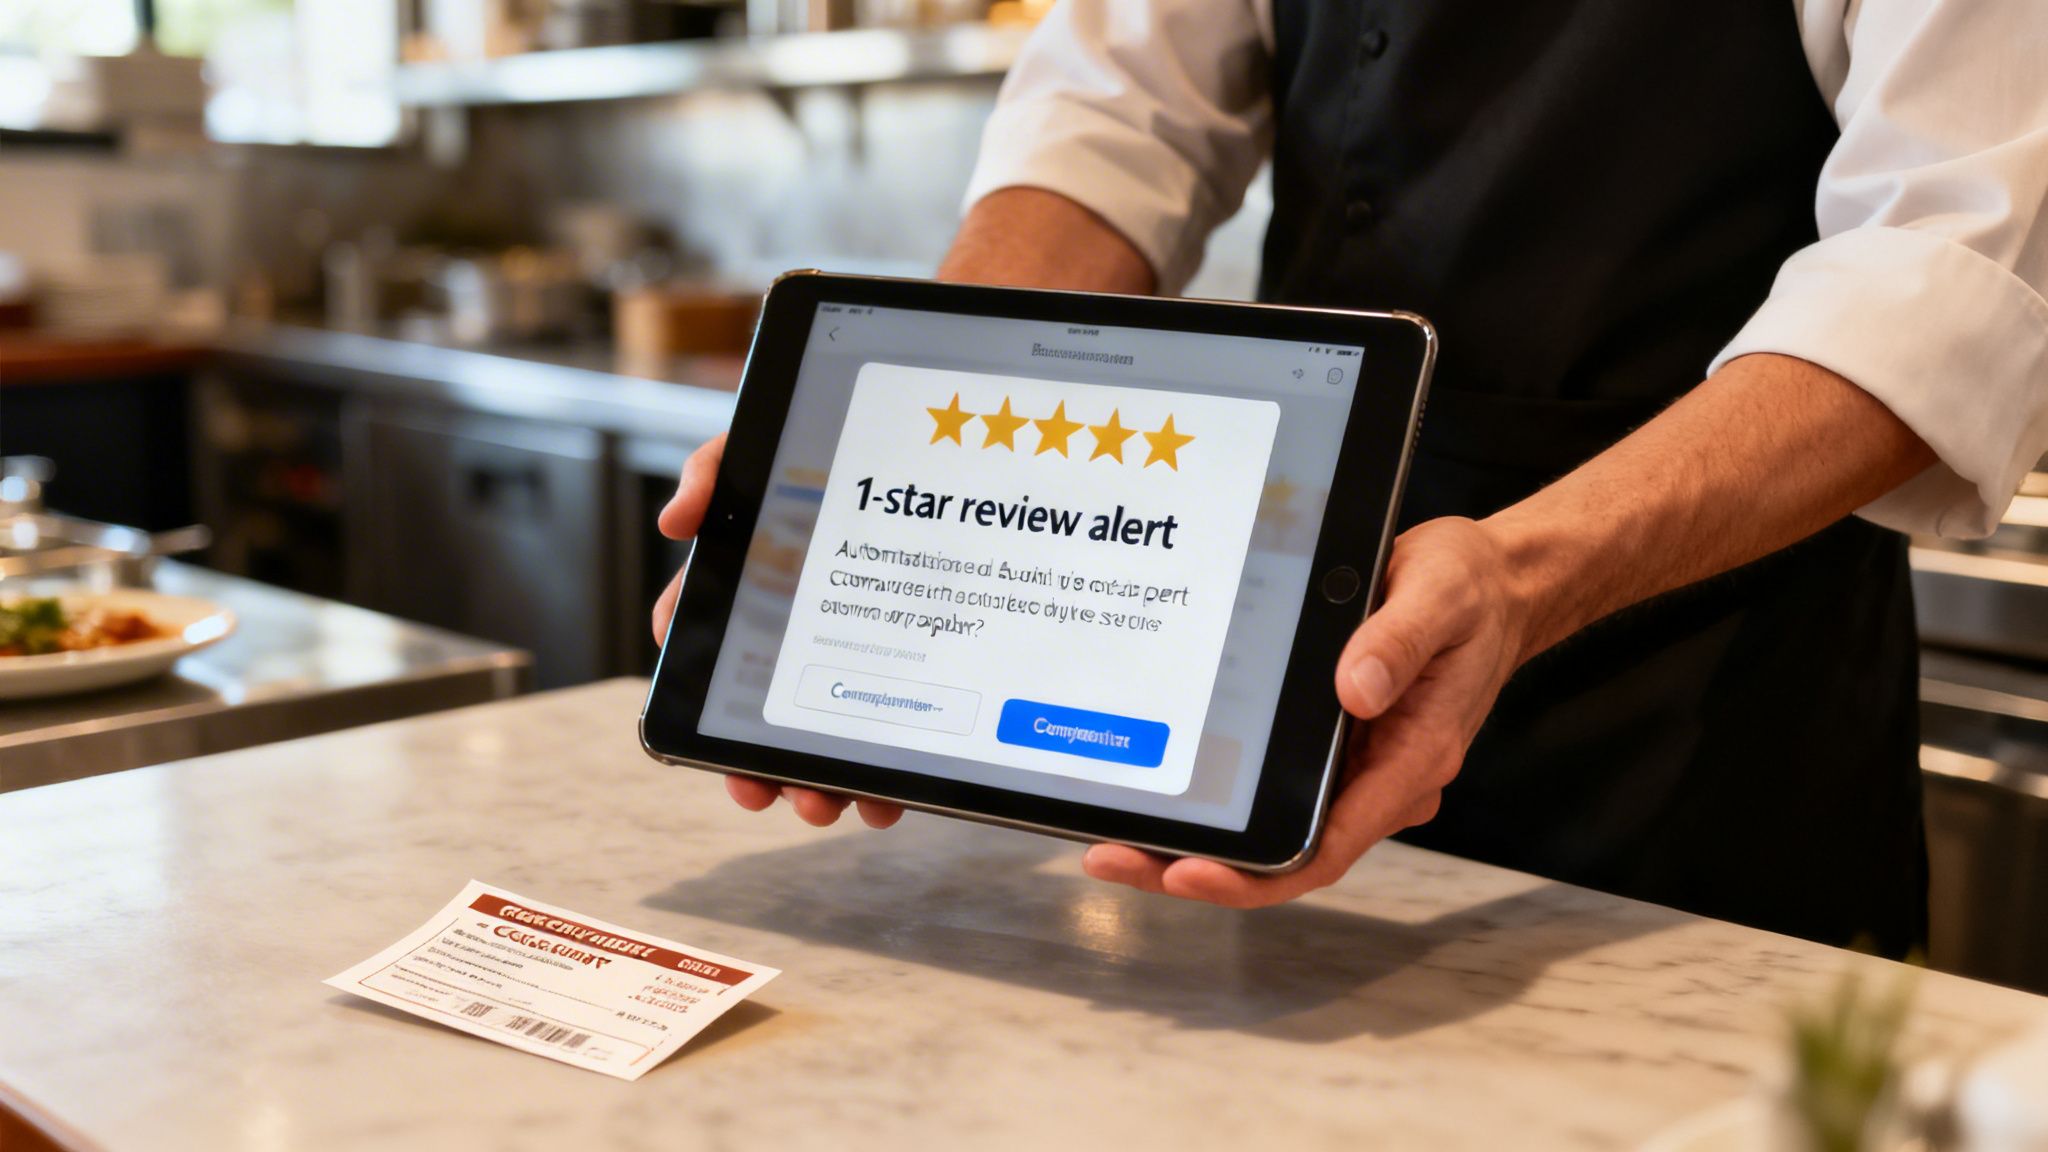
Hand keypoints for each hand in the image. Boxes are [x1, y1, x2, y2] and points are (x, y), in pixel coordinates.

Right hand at [652, 434, 904, 829]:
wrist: (915, 454)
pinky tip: (887, 794)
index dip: (688, 689)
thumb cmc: (823, 458)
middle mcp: (787, 635)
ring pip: (815, 739)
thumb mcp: (765, 450)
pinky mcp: (899, 680)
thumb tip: (676, 521)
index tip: (692, 726)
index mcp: (747, 587)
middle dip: (751, 762)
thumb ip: (714, 471)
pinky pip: (882, 737)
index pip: (698, 642)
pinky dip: (880, 775)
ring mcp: (843, 662)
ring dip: (811, 783)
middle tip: (759, 790)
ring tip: (823, 806)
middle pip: (754, 715)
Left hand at [1082, 516, 1530, 906]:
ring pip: (1271, 829)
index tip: (1190, 873)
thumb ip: (1398, 641)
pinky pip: (1271, 787)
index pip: (1327, 847)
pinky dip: (1219, 798)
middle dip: (1198, 868)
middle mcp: (1378, 780)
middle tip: (1113, 858)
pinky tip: (1160, 786)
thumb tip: (1353, 689)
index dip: (1257, 875)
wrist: (1493, 583)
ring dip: (1197, 841)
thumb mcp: (1440, 595)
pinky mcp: (1331, 744)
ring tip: (1112, 840)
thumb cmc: (1471, 591)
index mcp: (1410, 760)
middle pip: (1283, 854)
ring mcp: (1354, 768)